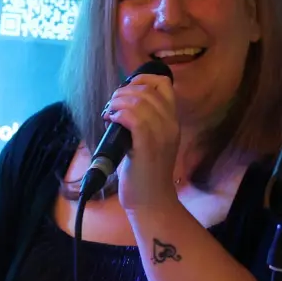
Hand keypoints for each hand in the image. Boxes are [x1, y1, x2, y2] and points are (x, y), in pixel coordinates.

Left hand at [103, 72, 181, 210]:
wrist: (151, 201)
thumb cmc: (144, 172)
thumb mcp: (149, 141)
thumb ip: (142, 122)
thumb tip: (121, 103)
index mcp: (172, 121)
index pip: (164, 84)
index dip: (142, 79)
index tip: (125, 89)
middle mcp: (170, 125)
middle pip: (148, 90)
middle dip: (124, 91)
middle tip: (112, 105)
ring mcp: (161, 135)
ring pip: (139, 101)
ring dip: (118, 101)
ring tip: (109, 112)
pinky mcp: (147, 147)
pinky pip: (134, 118)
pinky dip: (119, 114)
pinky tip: (111, 119)